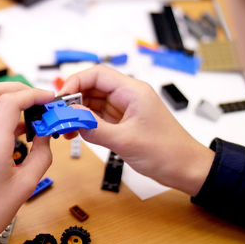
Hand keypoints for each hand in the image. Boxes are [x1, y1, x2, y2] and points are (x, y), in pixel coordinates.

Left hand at [0, 82, 53, 243]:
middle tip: (38, 99)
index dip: (33, 94)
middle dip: (17, 88)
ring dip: (10, 102)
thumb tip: (46, 135)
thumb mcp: (25, 185)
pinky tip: (20, 131)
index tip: (49, 99)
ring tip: (33, 117)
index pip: (10, 100)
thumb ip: (41, 155)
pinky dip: (2, 116)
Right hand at [59, 65, 213, 195]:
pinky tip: (75, 133)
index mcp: (133, 91)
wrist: (186, 169)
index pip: (97, 74)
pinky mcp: (122, 122)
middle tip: (58, 115)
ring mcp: (124, 109)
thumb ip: (95, 128)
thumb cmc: (167, 152)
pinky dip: (84, 123)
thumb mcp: (126, 141)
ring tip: (64, 127)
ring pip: (92, 103)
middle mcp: (127, 96)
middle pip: (92, 87)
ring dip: (77, 113)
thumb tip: (71, 117)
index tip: (61, 98)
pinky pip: (97, 117)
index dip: (75, 82)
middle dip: (73, 100)